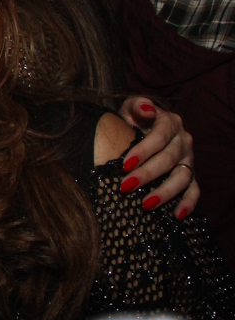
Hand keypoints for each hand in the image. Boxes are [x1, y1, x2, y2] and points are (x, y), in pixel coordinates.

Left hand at [117, 96, 198, 218]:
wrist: (141, 128)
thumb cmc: (133, 119)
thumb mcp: (130, 107)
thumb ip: (137, 105)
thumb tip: (146, 109)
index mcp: (170, 122)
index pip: (160, 137)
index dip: (144, 150)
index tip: (125, 164)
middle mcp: (183, 141)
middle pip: (169, 159)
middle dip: (147, 174)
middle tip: (125, 187)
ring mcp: (189, 159)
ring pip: (182, 177)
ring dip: (165, 192)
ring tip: (145, 205)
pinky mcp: (190, 174)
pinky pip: (194, 190)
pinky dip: (189, 203)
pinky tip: (177, 215)